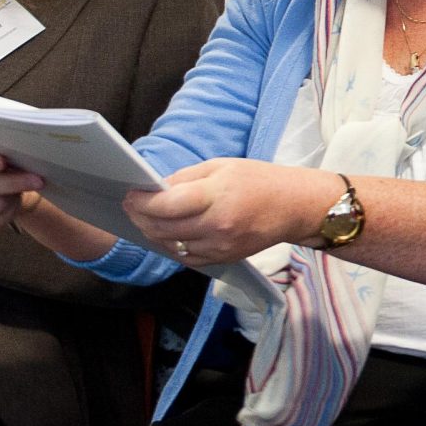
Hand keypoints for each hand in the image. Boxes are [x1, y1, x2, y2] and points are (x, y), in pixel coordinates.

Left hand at [127, 159, 338, 267]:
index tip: (130, 195)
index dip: (141, 202)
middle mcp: (216, 225)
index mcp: (215, 196)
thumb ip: (185, 179)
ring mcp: (220, 246)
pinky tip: (169, 234)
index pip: (165, 205)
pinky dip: (174, 245)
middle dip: (141, 218)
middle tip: (132, 207)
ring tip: (147, 220)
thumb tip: (156, 190)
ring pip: (171, 245)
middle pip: (163, 228)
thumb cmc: (260, 180)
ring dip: (153, 233)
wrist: (295, 207)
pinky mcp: (224, 258)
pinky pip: (188, 257)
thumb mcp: (222, 166)